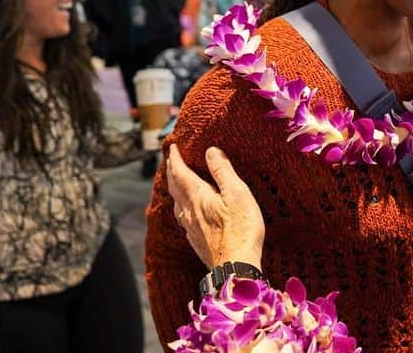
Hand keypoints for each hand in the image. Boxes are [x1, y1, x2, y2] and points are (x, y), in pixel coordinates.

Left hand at [166, 145, 264, 270]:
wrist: (235, 267)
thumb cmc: (241, 229)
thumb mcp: (236, 193)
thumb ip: (223, 171)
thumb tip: (210, 151)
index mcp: (197, 196)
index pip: (179, 172)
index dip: (174, 158)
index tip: (172, 146)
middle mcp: (189, 211)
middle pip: (174, 188)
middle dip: (171, 171)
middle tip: (171, 161)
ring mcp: (191, 228)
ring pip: (177, 204)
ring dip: (175, 189)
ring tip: (177, 182)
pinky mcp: (197, 241)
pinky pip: (183, 218)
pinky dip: (182, 207)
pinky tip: (188, 212)